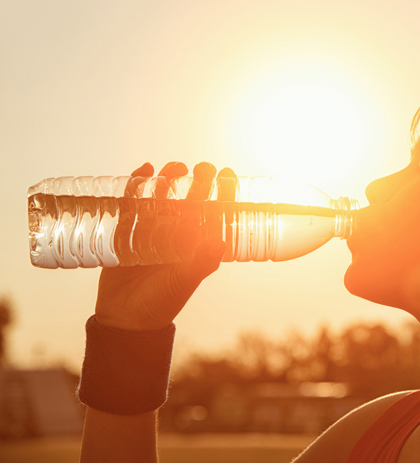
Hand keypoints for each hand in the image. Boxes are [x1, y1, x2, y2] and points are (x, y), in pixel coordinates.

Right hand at [94, 162, 228, 330]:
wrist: (125, 318)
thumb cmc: (161, 302)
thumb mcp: (183, 282)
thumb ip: (201, 263)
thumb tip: (219, 241)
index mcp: (196, 245)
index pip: (214, 213)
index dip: (223, 192)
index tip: (226, 174)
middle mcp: (177, 235)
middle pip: (189, 199)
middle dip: (197, 181)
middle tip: (202, 167)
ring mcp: (152, 230)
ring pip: (163, 197)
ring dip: (169, 179)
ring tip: (175, 167)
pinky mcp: (127, 230)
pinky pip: (133, 202)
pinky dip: (137, 185)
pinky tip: (144, 170)